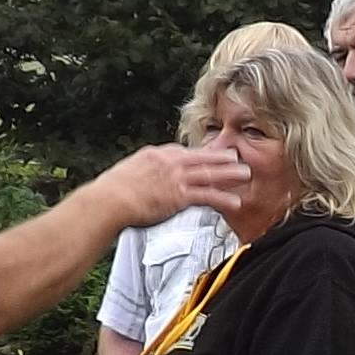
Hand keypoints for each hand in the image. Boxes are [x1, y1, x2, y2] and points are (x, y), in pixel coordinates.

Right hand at [93, 142, 251, 228]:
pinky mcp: (179, 195)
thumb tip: (139, 180)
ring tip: (245, 175)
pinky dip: (223, 198)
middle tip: (237, 156)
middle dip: (221, 157)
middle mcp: (169, 162)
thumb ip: (140, 174)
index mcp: (155, 155)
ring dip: (230, 174)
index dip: (198, 153)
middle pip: (201, 157)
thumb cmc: (110, 191)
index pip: (182, 152)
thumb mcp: (126, 173)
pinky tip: (234, 202)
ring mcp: (176, 177)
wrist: (109, 200)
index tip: (209, 153)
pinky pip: (207, 196)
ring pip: (210, 173)